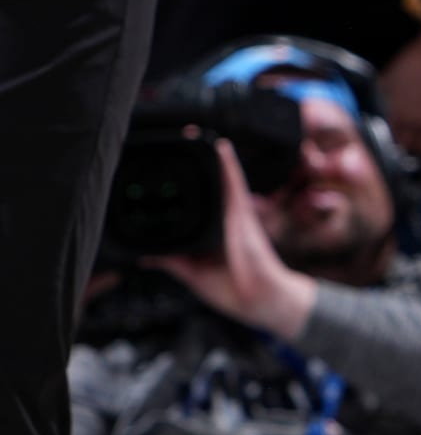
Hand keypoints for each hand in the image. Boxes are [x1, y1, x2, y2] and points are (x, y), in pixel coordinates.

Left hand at [152, 143, 315, 340]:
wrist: (261, 299)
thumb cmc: (235, 290)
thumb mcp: (194, 275)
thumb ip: (173, 262)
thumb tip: (146, 255)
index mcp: (213, 234)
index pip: (196, 205)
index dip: (182, 189)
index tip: (166, 174)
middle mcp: (224, 220)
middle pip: (209, 185)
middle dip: (195, 164)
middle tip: (179, 142)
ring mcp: (235, 215)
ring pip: (219, 179)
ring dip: (208, 157)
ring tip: (193, 134)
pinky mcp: (241, 215)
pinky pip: (234, 183)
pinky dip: (226, 164)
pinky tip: (218, 146)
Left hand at [380, 30, 420, 159]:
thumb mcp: (395, 71)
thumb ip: (385, 93)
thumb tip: (375, 109)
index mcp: (396, 107)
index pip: (387, 136)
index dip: (391, 137)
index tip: (396, 135)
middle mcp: (415, 119)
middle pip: (408, 147)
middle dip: (410, 144)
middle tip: (414, 137)